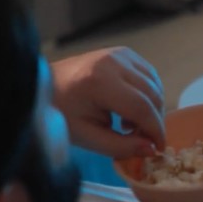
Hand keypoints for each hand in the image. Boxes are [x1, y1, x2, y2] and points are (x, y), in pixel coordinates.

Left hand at [51, 47, 165, 157]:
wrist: (44, 85)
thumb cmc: (62, 113)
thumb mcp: (89, 137)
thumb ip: (122, 146)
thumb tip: (152, 149)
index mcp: (100, 82)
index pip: (142, 108)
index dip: (155, 131)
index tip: (158, 149)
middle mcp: (113, 62)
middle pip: (153, 95)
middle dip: (154, 121)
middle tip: (142, 139)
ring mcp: (119, 54)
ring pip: (155, 85)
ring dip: (152, 109)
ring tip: (131, 125)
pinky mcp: (123, 53)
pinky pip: (149, 76)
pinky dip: (148, 95)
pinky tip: (131, 108)